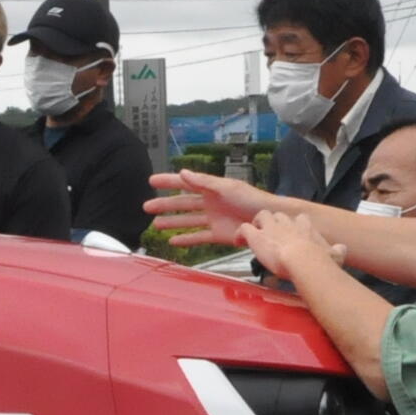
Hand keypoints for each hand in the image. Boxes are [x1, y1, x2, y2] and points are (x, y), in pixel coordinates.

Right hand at [144, 169, 270, 246]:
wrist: (268, 220)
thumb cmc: (252, 199)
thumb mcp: (226, 187)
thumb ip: (204, 182)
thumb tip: (182, 173)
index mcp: (211, 188)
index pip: (185, 183)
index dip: (168, 182)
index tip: (152, 181)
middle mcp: (210, 203)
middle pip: (182, 203)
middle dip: (165, 205)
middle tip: (147, 207)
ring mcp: (213, 219)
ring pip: (187, 220)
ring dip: (172, 222)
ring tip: (156, 225)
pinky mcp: (218, 234)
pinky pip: (198, 237)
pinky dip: (186, 240)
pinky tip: (173, 241)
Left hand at [240, 208, 339, 281]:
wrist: (304, 260)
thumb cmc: (321, 262)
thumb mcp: (334, 256)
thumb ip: (337, 252)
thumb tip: (342, 249)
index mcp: (305, 228)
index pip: (299, 220)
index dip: (293, 226)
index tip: (290, 236)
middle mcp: (288, 223)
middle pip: (278, 215)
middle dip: (273, 223)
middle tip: (269, 237)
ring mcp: (271, 228)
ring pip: (261, 216)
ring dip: (257, 225)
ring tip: (255, 237)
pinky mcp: (256, 235)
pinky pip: (244, 229)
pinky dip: (241, 234)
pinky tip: (239, 243)